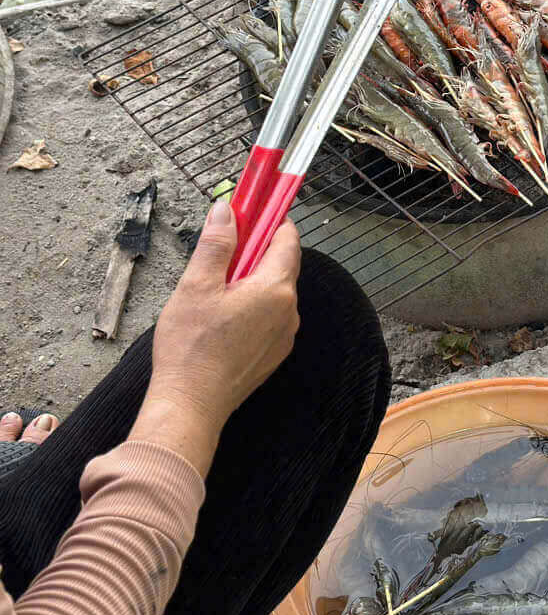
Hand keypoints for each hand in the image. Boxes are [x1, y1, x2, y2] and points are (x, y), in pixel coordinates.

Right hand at [150, 201, 300, 431]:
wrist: (191, 405)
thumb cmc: (191, 347)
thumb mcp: (197, 285)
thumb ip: (217, 244)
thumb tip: (227, 210)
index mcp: (276, 289)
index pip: (287, 240)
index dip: (271, 220)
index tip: (253, 209)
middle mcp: (289, 311)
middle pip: (281, 265)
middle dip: (255, 250)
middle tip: (224, 246)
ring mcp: (284, 335)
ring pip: (273, 291)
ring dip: (251, 279)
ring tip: (215, 286)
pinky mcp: (273, 354)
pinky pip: (269, 316)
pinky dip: (252, 305)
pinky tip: (221, 314)